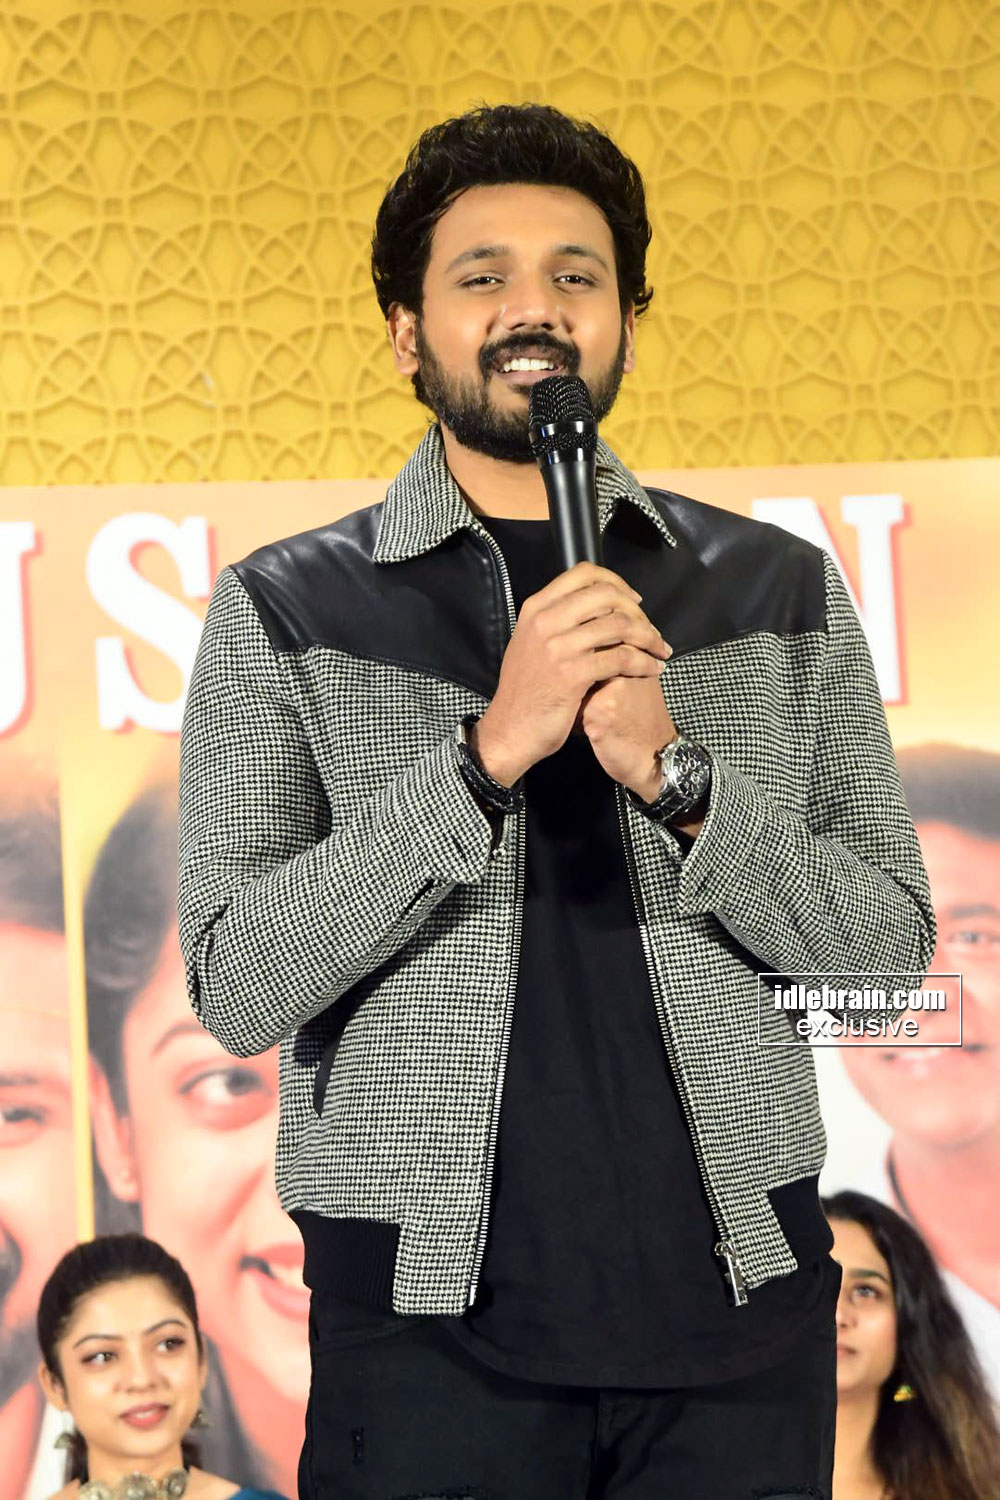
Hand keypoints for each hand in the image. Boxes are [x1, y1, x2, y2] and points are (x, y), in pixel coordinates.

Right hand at [471, 562, 669, 785]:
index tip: (632, 601)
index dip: (616, 582)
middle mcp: (545, 621)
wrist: (509, 730)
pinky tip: (652, 669)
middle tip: (651, 630)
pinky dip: (644, 662)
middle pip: (606, 595)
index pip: (583, 573)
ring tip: (660, 650)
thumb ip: (554, 621)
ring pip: (619, 625)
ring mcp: (558, 646)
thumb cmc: (525, 692)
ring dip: (649, 637)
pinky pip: (621, 658)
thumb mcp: (530, 643)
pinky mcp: (572, 673)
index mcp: (535, 608)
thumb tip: (588, 604)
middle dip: (638, 612)